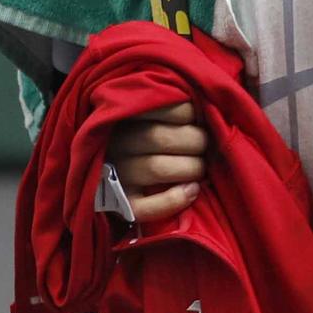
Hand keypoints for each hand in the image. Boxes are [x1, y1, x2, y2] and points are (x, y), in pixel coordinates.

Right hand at [107, 102, 207, 222]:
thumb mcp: (145, 114)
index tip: (194, 118)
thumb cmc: (140, 137)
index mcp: (122, 116)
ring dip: (191, 168)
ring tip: (200, 167)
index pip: (158, 105)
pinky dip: (174, 200)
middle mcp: (115, 143)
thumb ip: (166, 106)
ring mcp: (115, 175)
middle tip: (203, 144)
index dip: (187, 112)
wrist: (109, 177)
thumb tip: (200, 106)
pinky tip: (192, 190)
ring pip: (158, 168)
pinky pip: (146, 208)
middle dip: (195, 141)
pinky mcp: (120, 205)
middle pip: (161, 137)